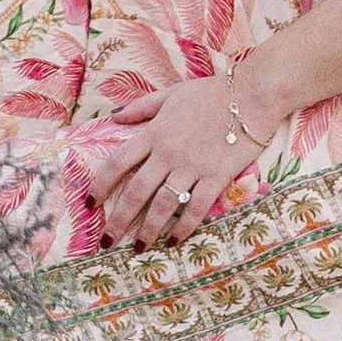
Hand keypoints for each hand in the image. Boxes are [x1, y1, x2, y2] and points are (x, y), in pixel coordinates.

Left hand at [94, 68, 269, 247]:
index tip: (90, 204)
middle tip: (107, 240)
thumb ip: (141, 107)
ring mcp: (192, 167)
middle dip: (118, 220)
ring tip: (139, 248)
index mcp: (154, 132)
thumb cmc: (212, 92)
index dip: (100, 185)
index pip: (117, 162)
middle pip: (136, 191)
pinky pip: (196, 208)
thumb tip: (114, 118)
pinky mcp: (216, 178)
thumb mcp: (171, 93)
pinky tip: (174, 240)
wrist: (251, 95)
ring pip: (163, 205)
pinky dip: (184, 227)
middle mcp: (168, 153)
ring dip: (148, 230)